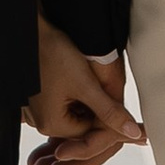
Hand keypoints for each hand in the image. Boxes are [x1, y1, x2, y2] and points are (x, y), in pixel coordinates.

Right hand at [24, 16, 145, 164]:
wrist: (31, 30)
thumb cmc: (54, 53)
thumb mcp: (87, 85)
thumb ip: (110, 112)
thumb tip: (133, 133)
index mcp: (52, 124)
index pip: (90, 135)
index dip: (110, 122)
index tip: (124, 109)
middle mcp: (41, 122)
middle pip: (82, 125)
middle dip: (99, 113)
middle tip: (107, 89)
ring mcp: (37, 110)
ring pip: (74, 114)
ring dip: (89, 103)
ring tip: (91, 80)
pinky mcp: (38, 98)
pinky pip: (63, 104)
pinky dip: (76, 96)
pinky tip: (81, 78)